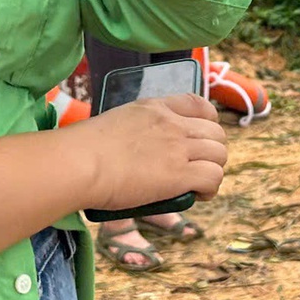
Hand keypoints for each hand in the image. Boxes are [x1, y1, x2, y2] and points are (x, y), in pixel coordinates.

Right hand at [75, 93, 228, 210]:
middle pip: (216, 133)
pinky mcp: (178, 174)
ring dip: (213, 171)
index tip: (199, 139)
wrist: (80, 162)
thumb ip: (136, 130)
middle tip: (197, 168)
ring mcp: (177, 147)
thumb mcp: (116, 123)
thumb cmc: (84, 150)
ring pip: (219, 155)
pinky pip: (213, 177)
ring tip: (198, 185)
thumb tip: (139, 150)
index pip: (199, 104)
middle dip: (212, 152)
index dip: (208, 124)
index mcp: (155, 108)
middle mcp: (172, 123)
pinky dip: (210, 189)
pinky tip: (197, 195)